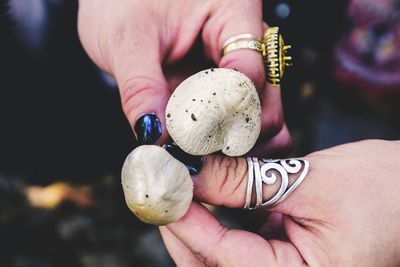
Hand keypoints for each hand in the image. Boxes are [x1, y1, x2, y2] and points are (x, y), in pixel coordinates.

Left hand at [77, 0, 290, 152]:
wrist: (120, 2)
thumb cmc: (124, 3)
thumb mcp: (126, 39)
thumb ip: (141, 88)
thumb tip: (155, 138)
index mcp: (234, 12)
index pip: (248, 74)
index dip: (221, 114)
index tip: (190, 140)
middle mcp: (249, 43)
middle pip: (265, 106)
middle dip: (230, 139)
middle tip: (190, 160)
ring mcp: (242, 70)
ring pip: (261, 122)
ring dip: (231, 148)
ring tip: (193, 161)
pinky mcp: (228, 91)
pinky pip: (242, 125)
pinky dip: (225, 147)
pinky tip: (199, 156)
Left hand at [160, 140, 399, 265]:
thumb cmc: (384, 190)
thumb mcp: (308, 181)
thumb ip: (244, 181)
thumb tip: (191, 169)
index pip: (223, 256)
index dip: (186, 220)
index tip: (161, 186)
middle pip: (212, 264)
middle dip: (183, 227)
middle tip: (163, 187)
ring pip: (219, 257)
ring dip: (196, 223)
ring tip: (179, 188)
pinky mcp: (279, 257)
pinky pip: (236, 246)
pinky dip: (216, 221)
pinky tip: (206, 195)